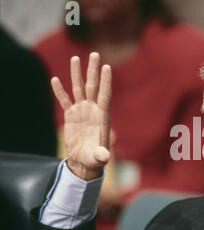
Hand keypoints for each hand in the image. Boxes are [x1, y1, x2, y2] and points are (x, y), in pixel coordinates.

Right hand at [51, 52, 111, 180]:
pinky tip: (56, 79)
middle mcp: (92, 110)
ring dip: (77, 74)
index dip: (105, 81)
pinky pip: (65, 100)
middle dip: (93, 71)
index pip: (104, 95)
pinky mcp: (71, 115)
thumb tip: (105, 157)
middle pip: (93, 86)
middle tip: (95, 54)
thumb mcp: (98, 157)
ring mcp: (82, 111)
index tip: (107, 67)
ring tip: (75, 58)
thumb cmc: (94, 159)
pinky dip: (60, 90)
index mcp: (102, 117)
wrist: (84, 160)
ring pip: (79, 89)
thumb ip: (101, 155)